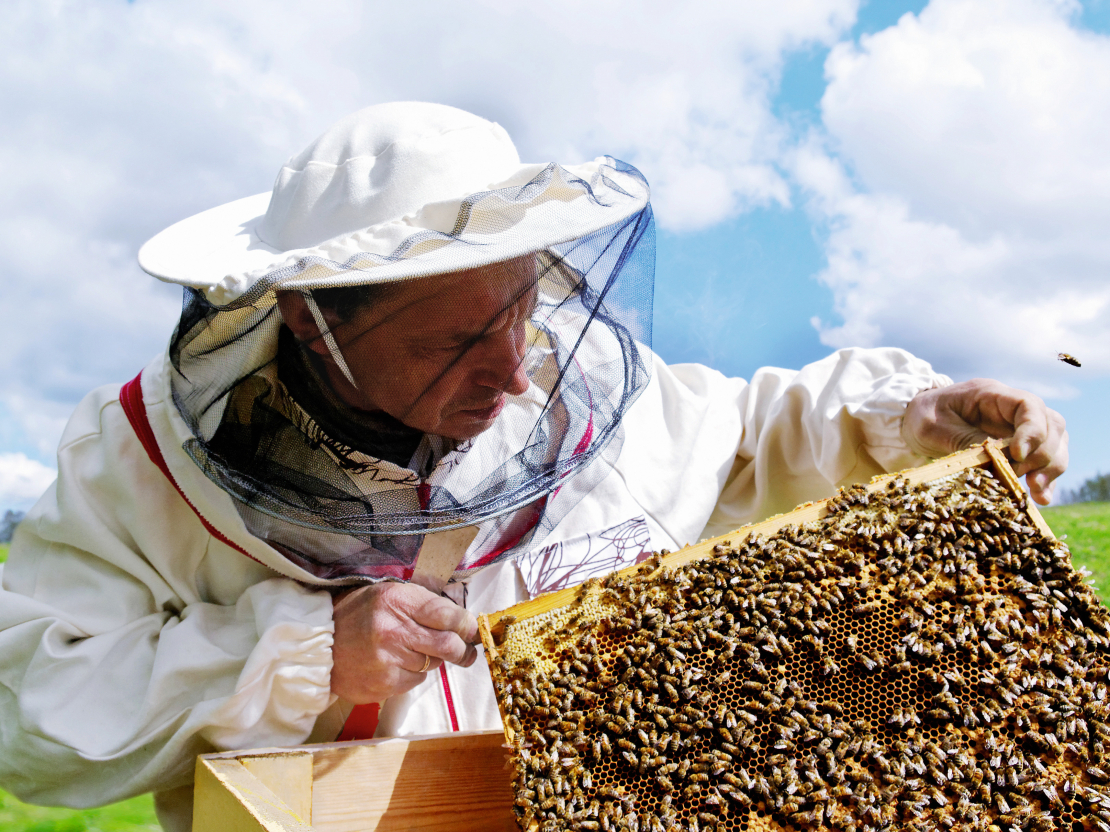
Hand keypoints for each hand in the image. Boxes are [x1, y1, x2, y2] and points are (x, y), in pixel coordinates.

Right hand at [330, 582, 479, 703]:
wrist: (319, 645)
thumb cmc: (356, 614)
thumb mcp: (386, 592)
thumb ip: (423, 598)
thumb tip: (461, 611)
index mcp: (396, 600)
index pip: (447, 615)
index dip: (466, 624)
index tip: (471, 628)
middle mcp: (393, 630)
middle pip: (449, 645)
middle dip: (464, 649)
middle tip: (466, 650)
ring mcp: (388, 660)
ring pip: (434, 664)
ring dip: (434, 659)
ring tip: (416, 650)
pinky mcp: (384, 684)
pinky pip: (416, 680)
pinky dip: (414, 673)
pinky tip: (399, 663)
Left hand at [903, 379, 1067, 504]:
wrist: (913, 419)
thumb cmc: (921, 416)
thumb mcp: (932, 427)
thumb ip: (964, 440)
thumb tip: (998, 462)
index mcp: (991, 395)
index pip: (1029, 405)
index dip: (1032, 430)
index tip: (1018, 455)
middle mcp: (1011, 409)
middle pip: (1051, 426)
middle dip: (1043, 455)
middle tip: (1026, 480)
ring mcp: (1017, 427)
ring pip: (1055, 443)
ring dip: (1050, 469)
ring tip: (1037, 494)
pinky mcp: (1018, 447)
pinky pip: (1043, 461)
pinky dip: (1046, 479)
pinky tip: (1041, 498)